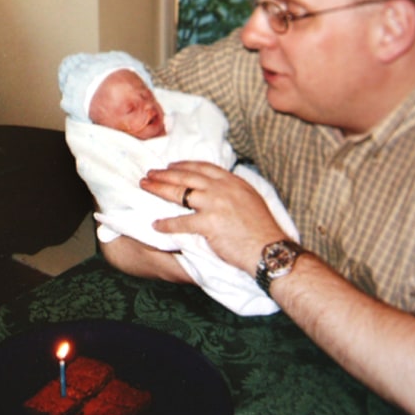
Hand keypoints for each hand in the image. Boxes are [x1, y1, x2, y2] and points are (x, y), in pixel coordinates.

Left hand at [140, 160, 286, 273]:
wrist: (270, 249)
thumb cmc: (262, 230)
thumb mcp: (250, 200)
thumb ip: (231, 191)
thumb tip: (216, 189)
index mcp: (233, 181)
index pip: (203, 167)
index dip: (184, 165)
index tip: (170, 164)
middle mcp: (222, 188)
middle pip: (186, 176)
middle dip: (165, 174)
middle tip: (149, 173)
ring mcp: (215, 204)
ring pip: (179, 193)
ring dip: (159, 189)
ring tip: (145, 186)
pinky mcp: (209, 223)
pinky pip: (181, 222)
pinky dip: (166, 224)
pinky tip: (156, 225)